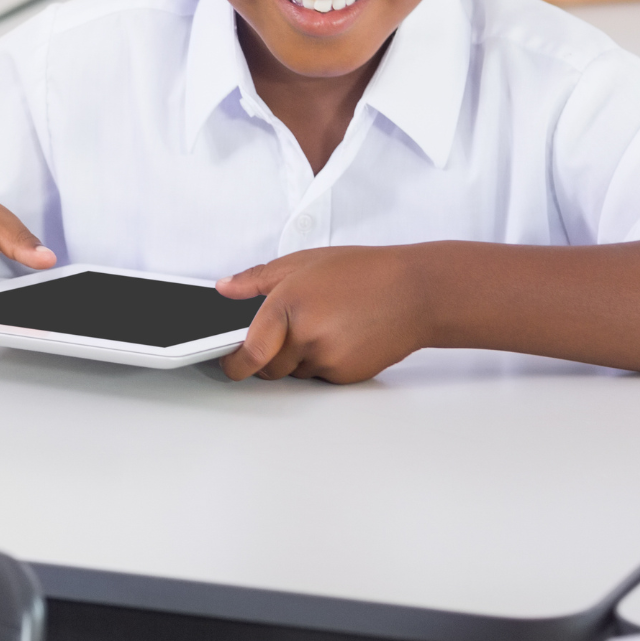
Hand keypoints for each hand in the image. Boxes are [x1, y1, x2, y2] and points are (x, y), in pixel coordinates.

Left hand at [217, 245, 432, 383]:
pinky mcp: (347, 375)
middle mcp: (306, 336)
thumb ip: (255, 279)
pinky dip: (321, 364)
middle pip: (268, 368)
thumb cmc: (363, 272)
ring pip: (294, 373)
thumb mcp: (301, 262)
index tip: (229, 364)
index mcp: (287, 305)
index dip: (234, 364)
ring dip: (296, 360)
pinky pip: (320, 378)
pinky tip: (339, 337)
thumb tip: (224, 288)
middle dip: (267, 358)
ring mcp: (328, 359)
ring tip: (322, 325)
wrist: (415, 292)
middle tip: (284, 332)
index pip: (249, 353)